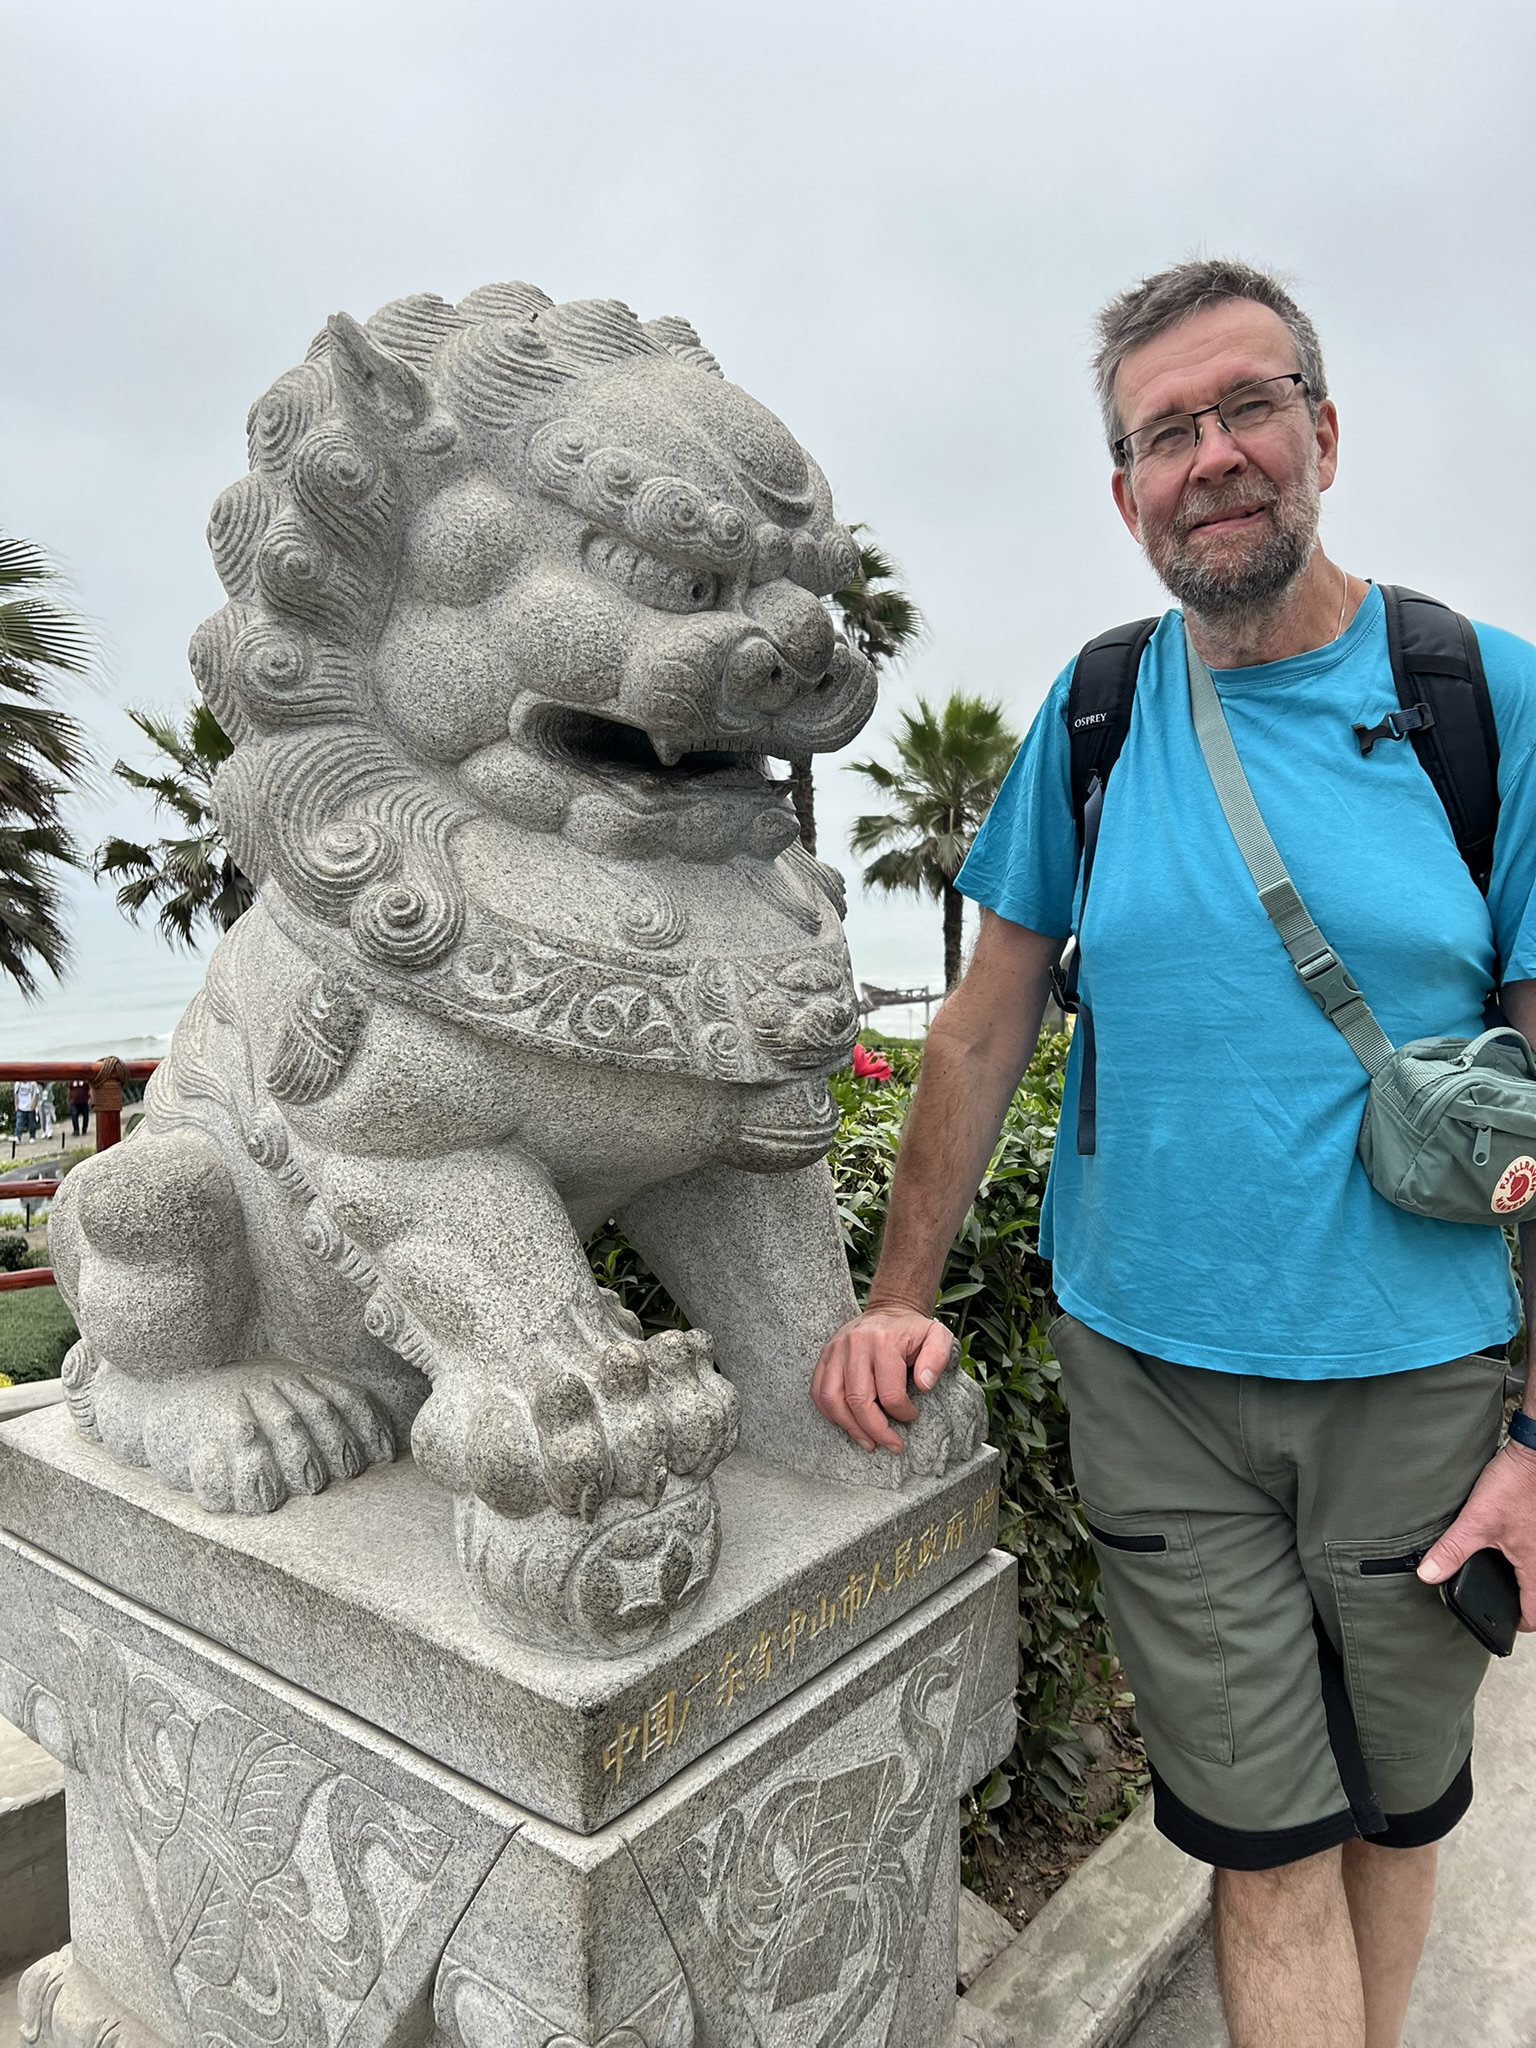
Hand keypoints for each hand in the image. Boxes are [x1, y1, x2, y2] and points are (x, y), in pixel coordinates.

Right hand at [810, 1306, 955, 1453]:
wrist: (889, 1309)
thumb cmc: (913, 1329)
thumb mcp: (938, 1336)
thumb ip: (937, 1358)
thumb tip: (924, 1385)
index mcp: (884, 1342)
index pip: (889, 1393)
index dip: (902, 1413)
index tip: (911, 1416)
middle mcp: (855, 1345)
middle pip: (858, 1401)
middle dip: (875, 1430)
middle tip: (891, 1444)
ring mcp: (836, 1350)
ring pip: (832, 1399)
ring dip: (850, 1427)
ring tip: (868, 1442)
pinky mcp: (825, 1355)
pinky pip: (817, 1391)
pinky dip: (829, 1413)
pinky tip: (847, 1424)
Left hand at [1418, 1437, 1535, 1629]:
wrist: (1534, 1453)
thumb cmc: (1515, 1486)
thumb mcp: (1476, 1521)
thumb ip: (1452, 1549)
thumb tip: (1429, 1575)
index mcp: (1535, 1567)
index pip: (1535, 1614)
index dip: (1519, 1623)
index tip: (1505, 1622)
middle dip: (1522, 1598)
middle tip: (1502, 1597)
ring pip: (1535, 1569)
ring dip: (1524, 1574)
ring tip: (1503, 1570)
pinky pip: (1535, 1548)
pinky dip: (1524, 1552)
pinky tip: (1508, 1541)